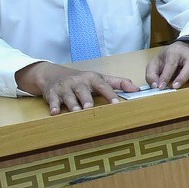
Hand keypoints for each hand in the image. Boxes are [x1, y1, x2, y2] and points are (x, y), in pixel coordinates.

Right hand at [16, 63, 138, 114]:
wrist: (54, 74)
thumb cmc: (83, 80)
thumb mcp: (100, 78)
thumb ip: (118, 83)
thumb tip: (137, 89)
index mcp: (92, 78)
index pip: (102, 85)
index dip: (109, 94)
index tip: (116, 103)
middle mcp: (78, 82)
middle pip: (83, 91)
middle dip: (86, 99)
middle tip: (90, 108)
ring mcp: (64, 88)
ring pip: (68, 96)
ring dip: (72, 104)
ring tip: (76, 112)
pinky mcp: (52, 94)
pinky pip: (52, 100)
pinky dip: (53, 106)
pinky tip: (55, 113)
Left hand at [144, 40, 188, 88]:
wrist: (178, 49)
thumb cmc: (166, 58)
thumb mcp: (154, 63)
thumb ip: (152, 74)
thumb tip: (155, 85)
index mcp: (174, 52)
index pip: (171, 63)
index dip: (165, 75)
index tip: (161, 87)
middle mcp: (188, 53)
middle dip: (184, 75)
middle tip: (177, 85)